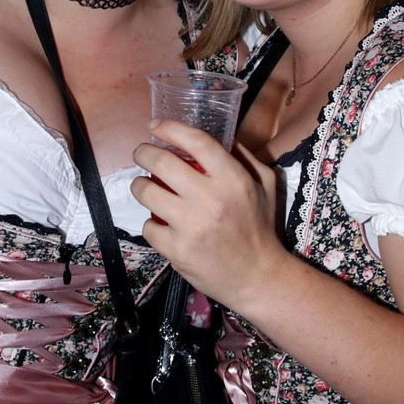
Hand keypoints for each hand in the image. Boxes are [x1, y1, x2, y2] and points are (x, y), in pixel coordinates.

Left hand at [131, 119, 284, 307]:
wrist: (258, 277)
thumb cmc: (261, 228)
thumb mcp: (265, 185)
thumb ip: (244, 157)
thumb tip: (219, 135)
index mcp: (233, 179)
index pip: (197, 142)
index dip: (171, 128)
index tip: (155, 125)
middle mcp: (210, 198)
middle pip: (162, 162)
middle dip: (143, 153)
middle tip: (141, 154)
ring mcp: (191, 225)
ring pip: (146, 192)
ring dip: (139, 185)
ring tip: (144, 186)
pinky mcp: (177, 250)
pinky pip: (149, 227)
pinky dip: (151, 223)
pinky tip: (160, 224)